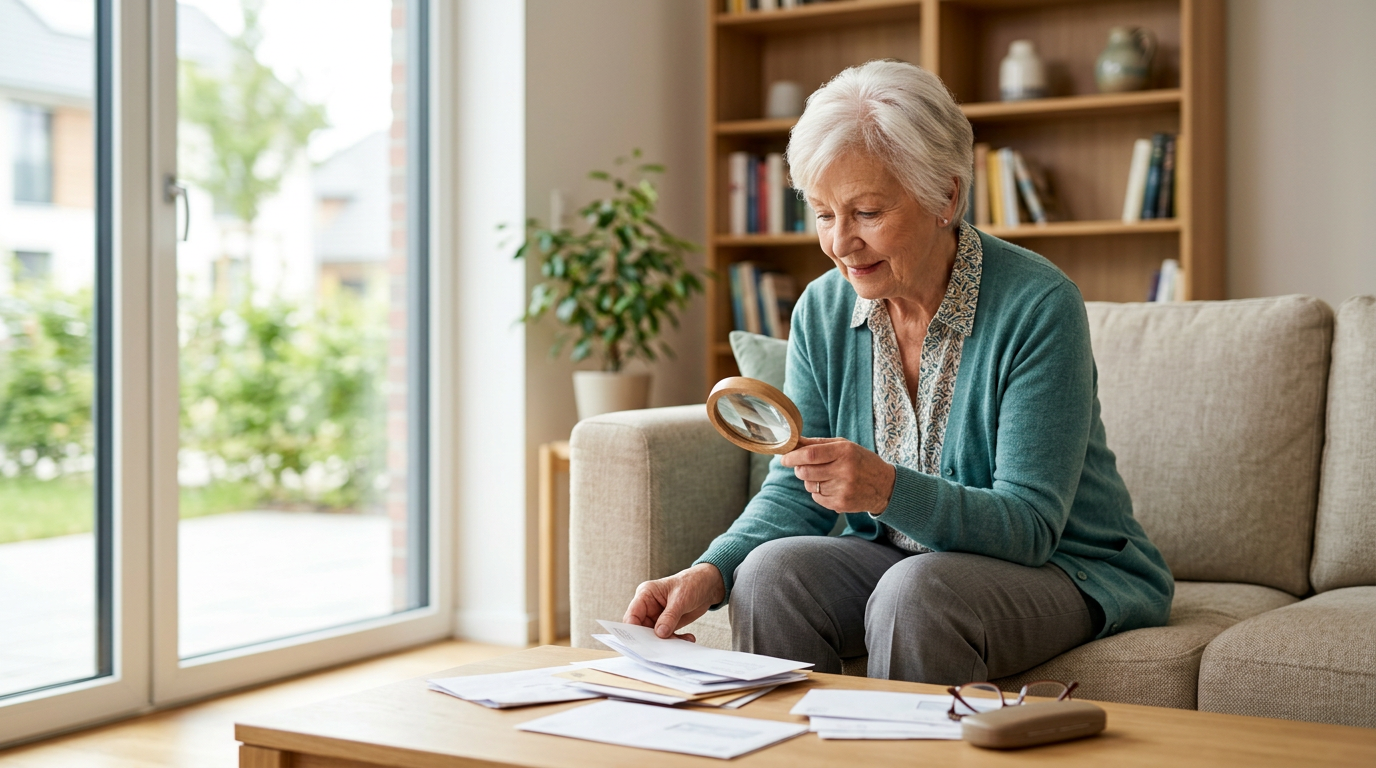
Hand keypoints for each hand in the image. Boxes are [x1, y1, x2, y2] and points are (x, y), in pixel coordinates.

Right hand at [622, 563, 725, 640]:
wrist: (707, 585)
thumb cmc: (692, 583)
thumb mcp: (680, 599)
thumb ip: (669, 616)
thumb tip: (660, 633)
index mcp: (645, 594)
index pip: (632, 615)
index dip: (633, 629)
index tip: (641, 642)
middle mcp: (648, 606)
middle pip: (641, 629)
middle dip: (652, 639)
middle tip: (664, 647)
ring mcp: (657, 616)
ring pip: (654, 636)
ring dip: (667, 641)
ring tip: (681, 641)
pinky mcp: (667, 624)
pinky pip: (666, 637)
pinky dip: (676, 640)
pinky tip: (688, 638)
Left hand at [781, 436, 895, 514]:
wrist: (885, 486)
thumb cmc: (861, 461)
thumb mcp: (844, 446)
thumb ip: (818, 444)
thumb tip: (793, 442)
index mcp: (844, 452)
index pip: (810, 455)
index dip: (793, 457)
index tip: (784, 458)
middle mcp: (844, 470)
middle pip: (806, 472)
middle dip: (799, 469)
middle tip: (803, 466)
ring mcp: (843, 489)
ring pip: (809, 485)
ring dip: (810, 481)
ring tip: (825, 476)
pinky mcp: (841, 504)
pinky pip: (817, 498)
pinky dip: (818, 492)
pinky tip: (832, 487)